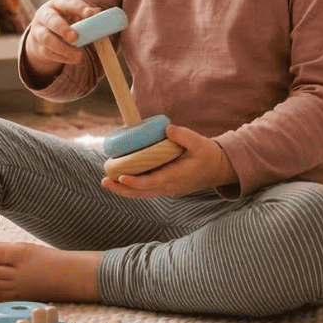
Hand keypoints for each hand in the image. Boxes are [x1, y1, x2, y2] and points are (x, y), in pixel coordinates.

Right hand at [23, 0, 101, 78]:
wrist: (42, 35)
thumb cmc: (64, 21)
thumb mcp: (72, 14)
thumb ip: (84, 14)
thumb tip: (97, 12)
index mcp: (55, 4)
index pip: (66, 3)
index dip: (78, 7)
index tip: (89, 14)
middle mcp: (43, 15)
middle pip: (50, 20)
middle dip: (63, 29)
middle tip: (75, 38)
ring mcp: (38, 31)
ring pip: (47, 39)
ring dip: (64, 48)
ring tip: (79, 56)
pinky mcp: (37, 47)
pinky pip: (48, 53)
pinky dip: (62, 57)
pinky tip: (74, 59)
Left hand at [101, 124, 235, 198]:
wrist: (218, 169)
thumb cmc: (209, 155)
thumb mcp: (200, 142)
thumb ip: (184, 136)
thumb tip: (167, 129)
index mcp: (176, 178)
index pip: (152, 183)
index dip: (135, 182)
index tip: (121, 176)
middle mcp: (170, 187)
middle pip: (142, 193)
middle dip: (122, 189)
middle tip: (104, 181)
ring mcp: (167, 189)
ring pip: (142, 193)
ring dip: (124, 189)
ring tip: (106, 181)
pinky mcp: (166, 186)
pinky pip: (146, 189)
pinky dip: (132, 186)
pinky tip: (120, 178)